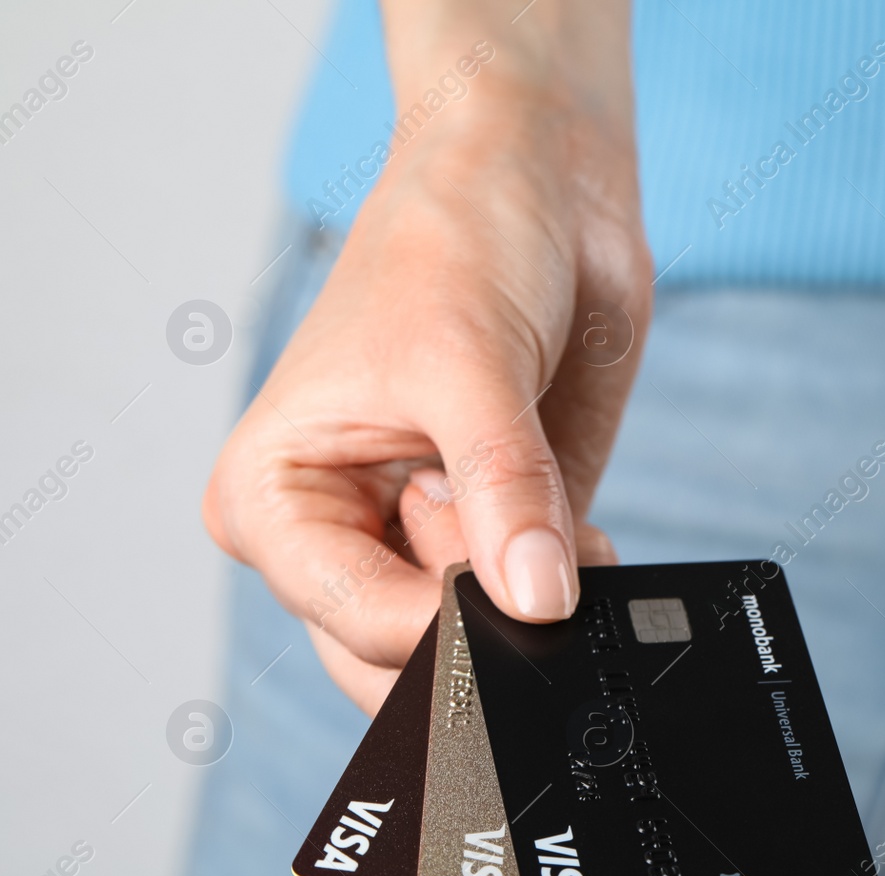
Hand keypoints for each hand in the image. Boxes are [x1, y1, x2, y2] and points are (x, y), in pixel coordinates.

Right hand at [203, 0, 649, 712]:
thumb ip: (502, 490)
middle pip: (398, 654)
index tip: (514, 589)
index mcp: (275, 496)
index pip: (350, 617)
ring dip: (536, 608)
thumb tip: (537, 597)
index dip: (439, 622)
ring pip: (471, 643)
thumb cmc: (452, 241)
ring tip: (564, 528)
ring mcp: (425, 542)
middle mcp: (341, 534)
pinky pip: (537, 608)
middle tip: (542, 569)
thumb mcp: (467, 361)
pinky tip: (584, 535)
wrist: (536, 188)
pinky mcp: (501, 535)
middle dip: (482, 630)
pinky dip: (573, 590)